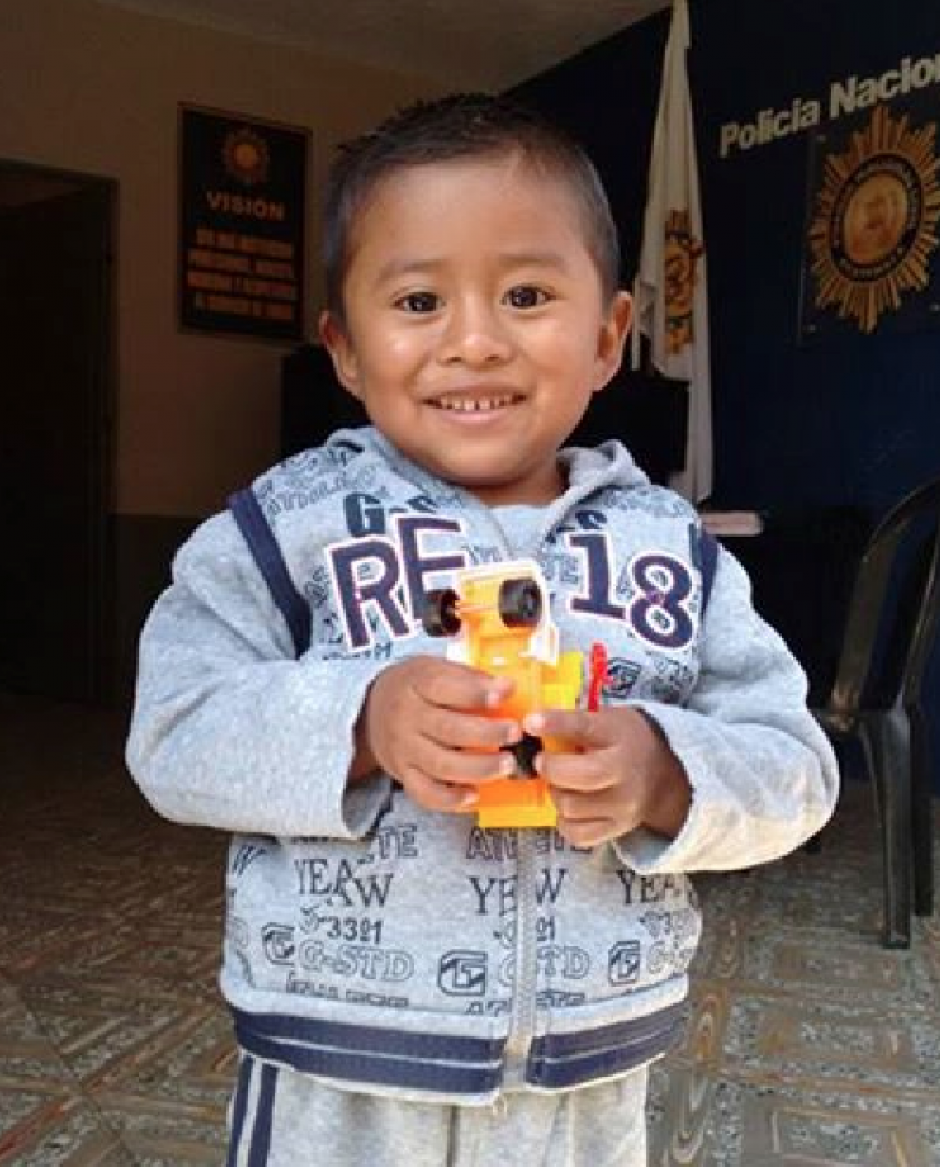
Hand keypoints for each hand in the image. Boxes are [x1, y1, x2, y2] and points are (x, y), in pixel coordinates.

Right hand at [356, 656, 521, 813]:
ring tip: (507, 765)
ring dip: (478, 768)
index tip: (506, 691)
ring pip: (441, 765)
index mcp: (417, 683)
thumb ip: (469, 678)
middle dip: (486, 733)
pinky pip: (425, 793)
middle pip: (448, 729)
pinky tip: (474, 796)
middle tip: (515, 733)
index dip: (477, 692)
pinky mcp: (404, 774)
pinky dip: (450, 799)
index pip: (444, 687)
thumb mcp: (436, 668)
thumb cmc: (416, 687)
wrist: (371, 710)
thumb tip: (507, 688)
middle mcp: (407, 717)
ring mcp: (404, 749)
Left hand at [523, 706, 690, 847]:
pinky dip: (564, 820)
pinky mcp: (616, 829)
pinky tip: (569, 805)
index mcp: (619, 735)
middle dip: (551, 768)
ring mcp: (622, 805)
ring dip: (556, 794)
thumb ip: (574, 722)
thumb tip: (531, 725)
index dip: (555, 724)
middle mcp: (624, 772)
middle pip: (580, 776)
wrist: (663, 776)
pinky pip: (576, 833)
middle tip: (541, 762)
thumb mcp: (606, 720)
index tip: (530, 723)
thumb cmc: (623, 741)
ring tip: (560, 783)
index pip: (584, 727)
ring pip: (571, 807)